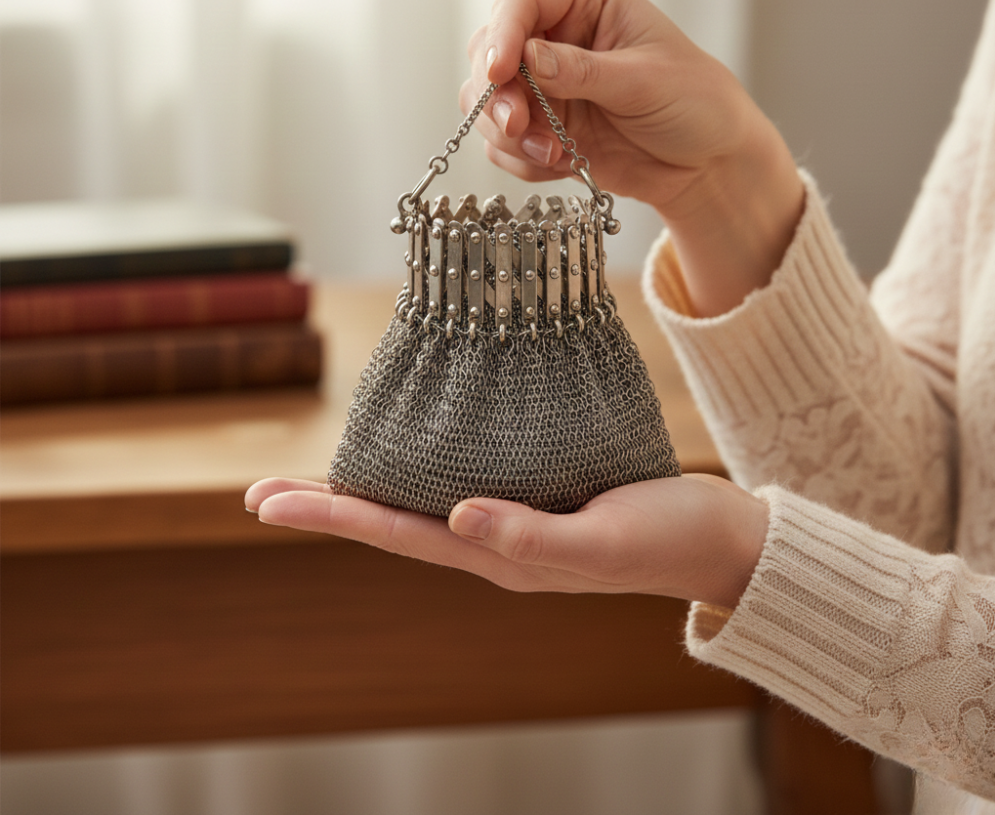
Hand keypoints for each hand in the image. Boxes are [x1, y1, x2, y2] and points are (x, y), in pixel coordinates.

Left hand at [245, 474, 768, 609]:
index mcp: (503, 557)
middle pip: (392, 524)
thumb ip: (532, 533)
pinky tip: (403, 455)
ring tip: (313, 478)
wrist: (716, 539)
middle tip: (261, 492)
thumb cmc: (669, 537)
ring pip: (417, 507)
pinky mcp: (532, 498)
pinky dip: (414, 470)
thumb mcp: (606, 537)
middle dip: (327, 508)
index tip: (267, 500)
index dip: (331, 515)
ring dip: (362, 492)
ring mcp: (510, 523)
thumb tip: (455, 515)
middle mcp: (493, 543)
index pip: (398, 535)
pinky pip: (455, 484)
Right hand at [464, 0, 804, 314]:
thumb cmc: (694, 102)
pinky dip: (522, 160)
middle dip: (498, 96)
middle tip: (520, 126)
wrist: (706, 162)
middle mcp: (554, 36)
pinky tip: (562, 164)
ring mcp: (542, 85)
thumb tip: (528, 59)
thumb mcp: (644, 81)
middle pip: (487, 54)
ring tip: (554, 154)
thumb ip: (583, 71)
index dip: (501, 38)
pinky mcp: (539, 128)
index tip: (498, 74)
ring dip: (509, 135)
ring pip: (485, 103)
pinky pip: (502, 145)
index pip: (519, 4)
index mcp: (584, 0)